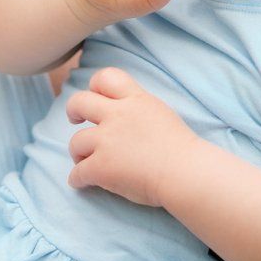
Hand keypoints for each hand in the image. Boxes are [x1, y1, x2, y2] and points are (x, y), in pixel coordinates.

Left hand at [65, 66, 203, 206]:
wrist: (187, 174)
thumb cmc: (183, 151)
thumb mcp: (162, 114)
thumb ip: (141, 110)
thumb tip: (126, 117)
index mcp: (136, 100)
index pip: (107, 77)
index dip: (95, 86)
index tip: (96, 96)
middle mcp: (117, 115)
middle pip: (79, 102)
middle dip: (73, 110)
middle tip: (75, 120)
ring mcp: (107, 140)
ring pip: (76, 141)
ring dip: (78, 152)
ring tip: (84, 161)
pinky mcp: (101, 166)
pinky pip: (78, 173)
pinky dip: (78, 179)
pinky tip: (82, 183)